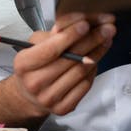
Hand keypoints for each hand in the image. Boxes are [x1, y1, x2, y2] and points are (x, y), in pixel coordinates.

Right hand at [0, 13, 115, 128]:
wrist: (30, 94)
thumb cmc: (35, 63)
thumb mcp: (36, 43)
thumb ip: (54, 33)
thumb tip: (79, 22)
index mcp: (23, 64)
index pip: (51, 49)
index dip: (70, 35)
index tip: (86, 23)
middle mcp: (34, 83)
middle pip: (70, 60)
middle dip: (92, 40)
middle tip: (108, 28)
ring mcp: (49, 98)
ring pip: (81, 72)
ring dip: (97, 53)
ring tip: (106, 40)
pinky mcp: (63, 108)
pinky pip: (85, 85)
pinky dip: (93, 70)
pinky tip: (97, 58)